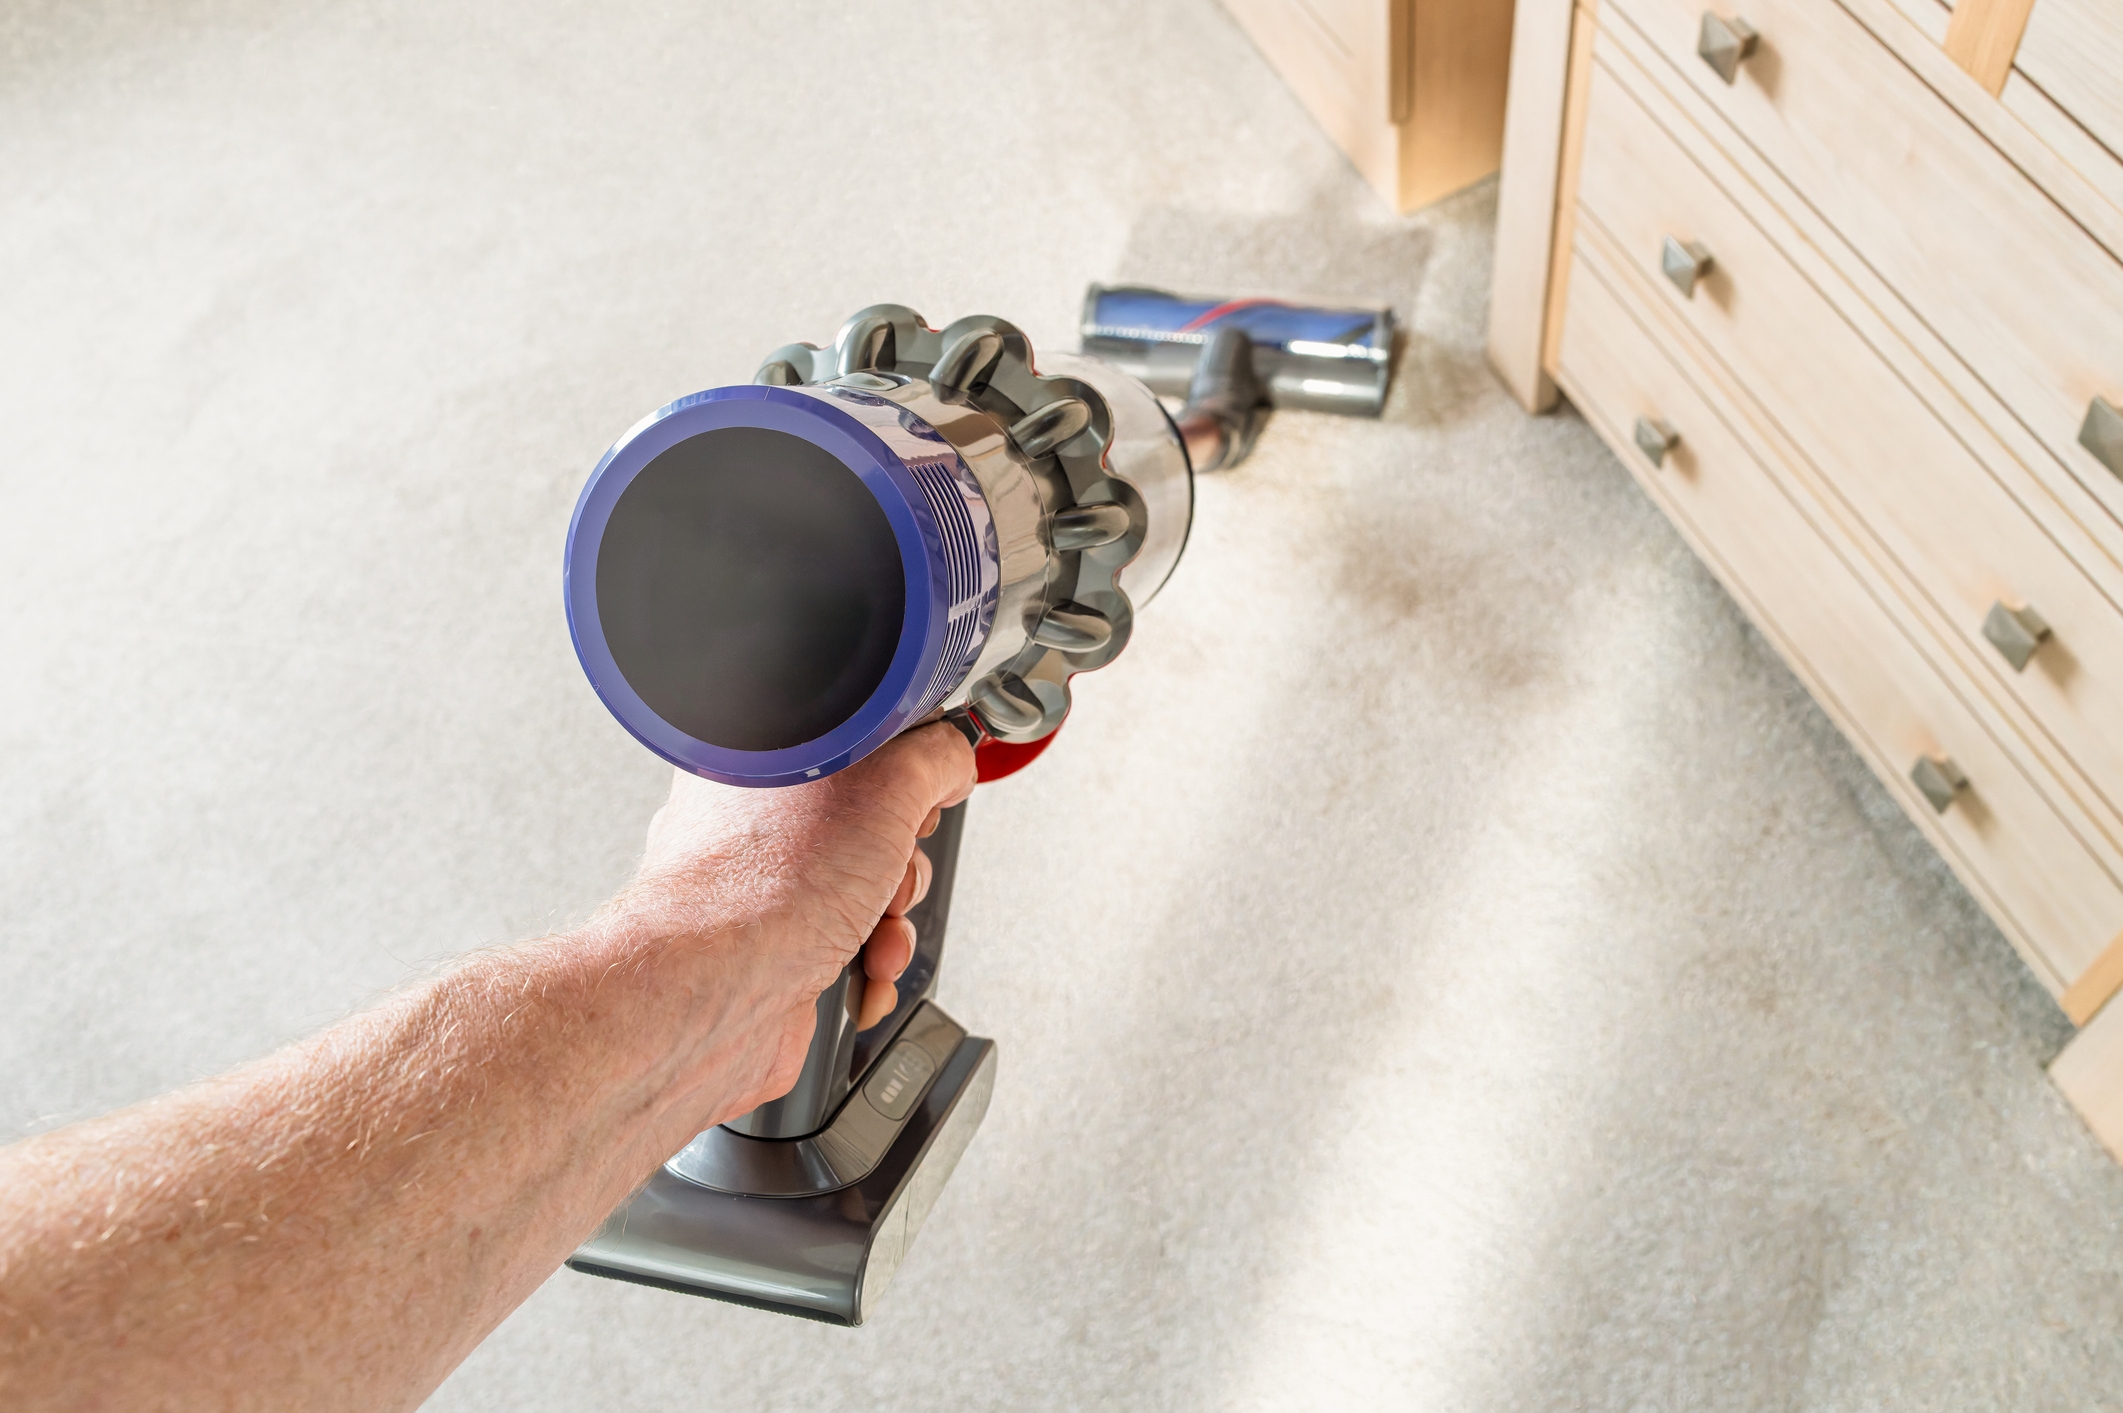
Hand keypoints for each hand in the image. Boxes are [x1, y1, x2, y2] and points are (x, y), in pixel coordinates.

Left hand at [611, 722, 976, 1125]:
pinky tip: (859, 969)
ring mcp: (764, 889)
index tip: (918, 794)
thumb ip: (933, 756)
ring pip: (868, 890)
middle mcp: (756, 823)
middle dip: (902, 863)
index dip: (905, 772)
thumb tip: (952, 761)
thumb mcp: (884, 785)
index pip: (861, 745)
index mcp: (766, 759)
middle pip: (876, 825)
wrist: (712, 996)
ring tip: (871, 933)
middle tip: (888, 869)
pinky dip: (869, 965)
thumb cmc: (759, 888)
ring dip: (891, 922)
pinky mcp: (776, 947)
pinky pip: (848, 945)